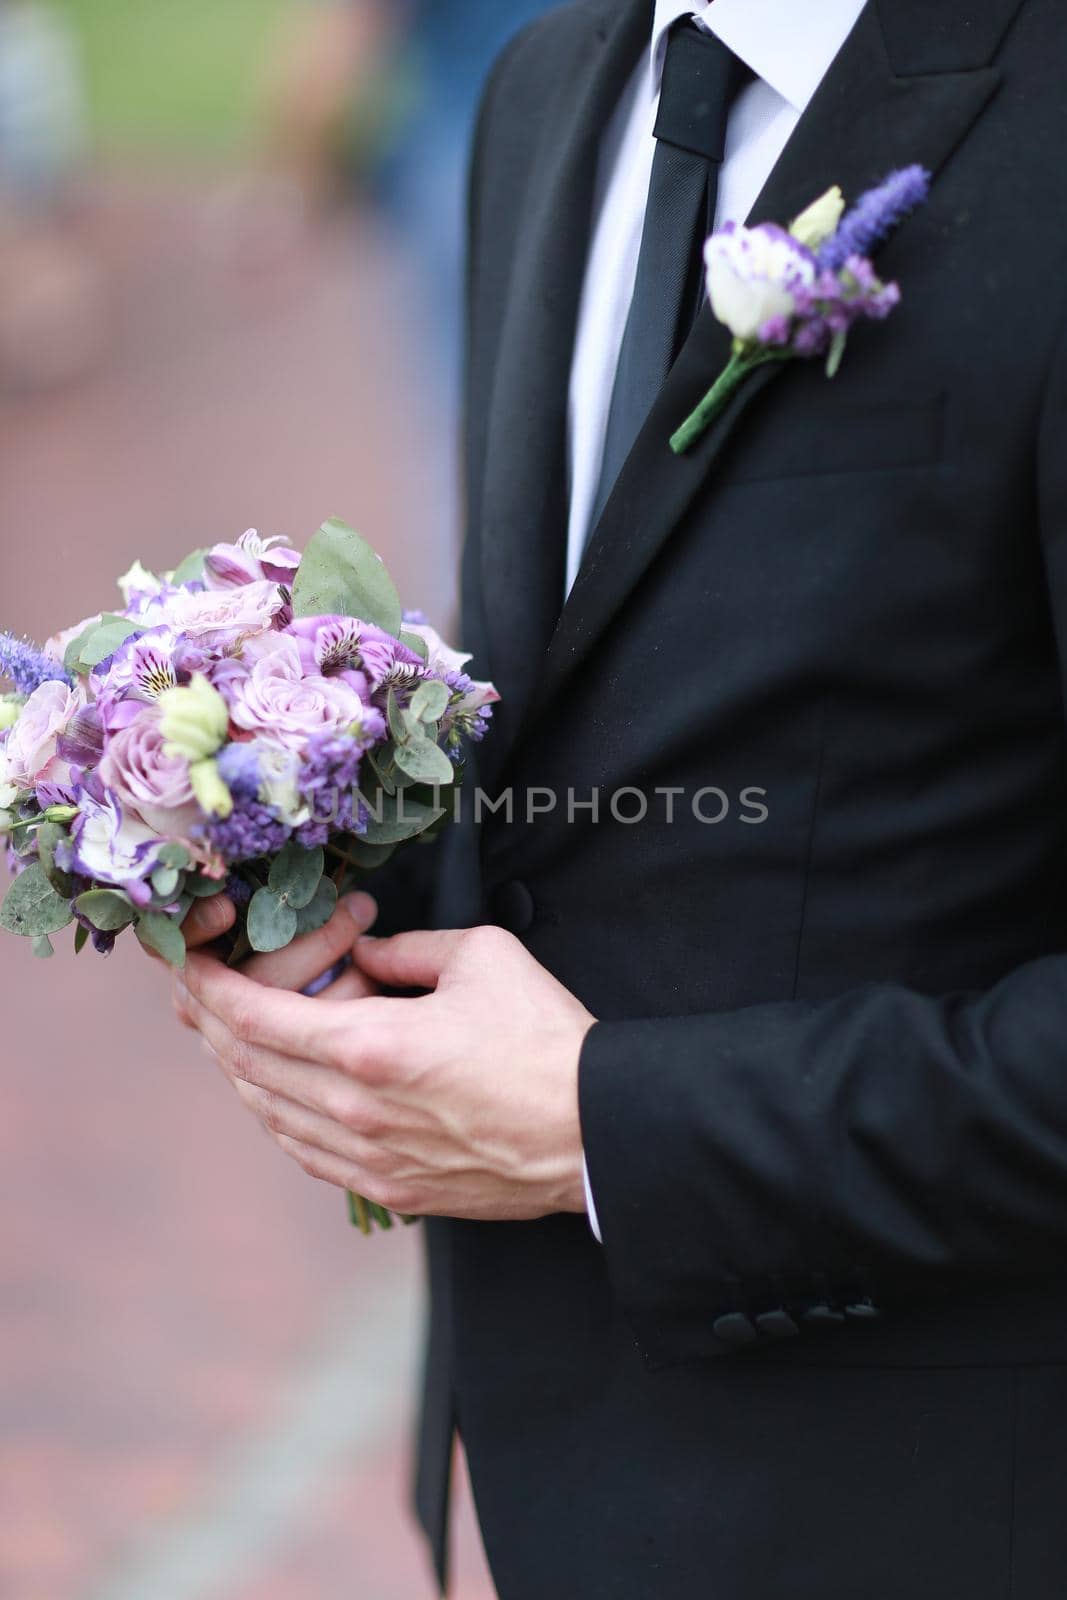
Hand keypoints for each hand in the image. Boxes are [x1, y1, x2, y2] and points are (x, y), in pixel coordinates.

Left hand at [172, 921, 594, 1220]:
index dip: (209, 984)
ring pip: (268, 1113)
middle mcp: (353, 1110)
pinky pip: (304, 1153)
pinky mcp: (390, 1190)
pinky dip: (279, 1115)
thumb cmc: (545, 1041)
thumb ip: (405, 949)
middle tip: (202, 989)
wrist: (595, 1132)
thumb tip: (366, 956)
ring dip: (243, 1069)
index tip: (191, 961)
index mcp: (369, 1047)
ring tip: (239, 1034)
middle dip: (212, 1021)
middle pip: (246, 1065)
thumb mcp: (480, 957)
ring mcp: (368, 1158)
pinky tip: (284, 1092)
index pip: (252, 1015)